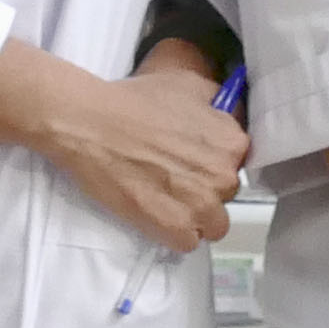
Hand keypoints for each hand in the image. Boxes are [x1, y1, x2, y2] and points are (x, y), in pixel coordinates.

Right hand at [0, 38, 245, 250]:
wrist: (91, 125)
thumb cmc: (136, 99)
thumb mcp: (189, 84)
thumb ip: (221, 106)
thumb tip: (230, 118)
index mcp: (233, 142)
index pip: (237, 163)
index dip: (213, 161)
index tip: (191, 158)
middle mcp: (225, 176)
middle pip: (226, 194)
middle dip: (204, 189)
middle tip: (171, 176)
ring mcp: (202, 206)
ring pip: (213, 224)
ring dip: (194, 216)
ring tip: (165, 200)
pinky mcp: (176, 229)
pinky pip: (188, 242)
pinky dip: (172, 233)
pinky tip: (154, 213)